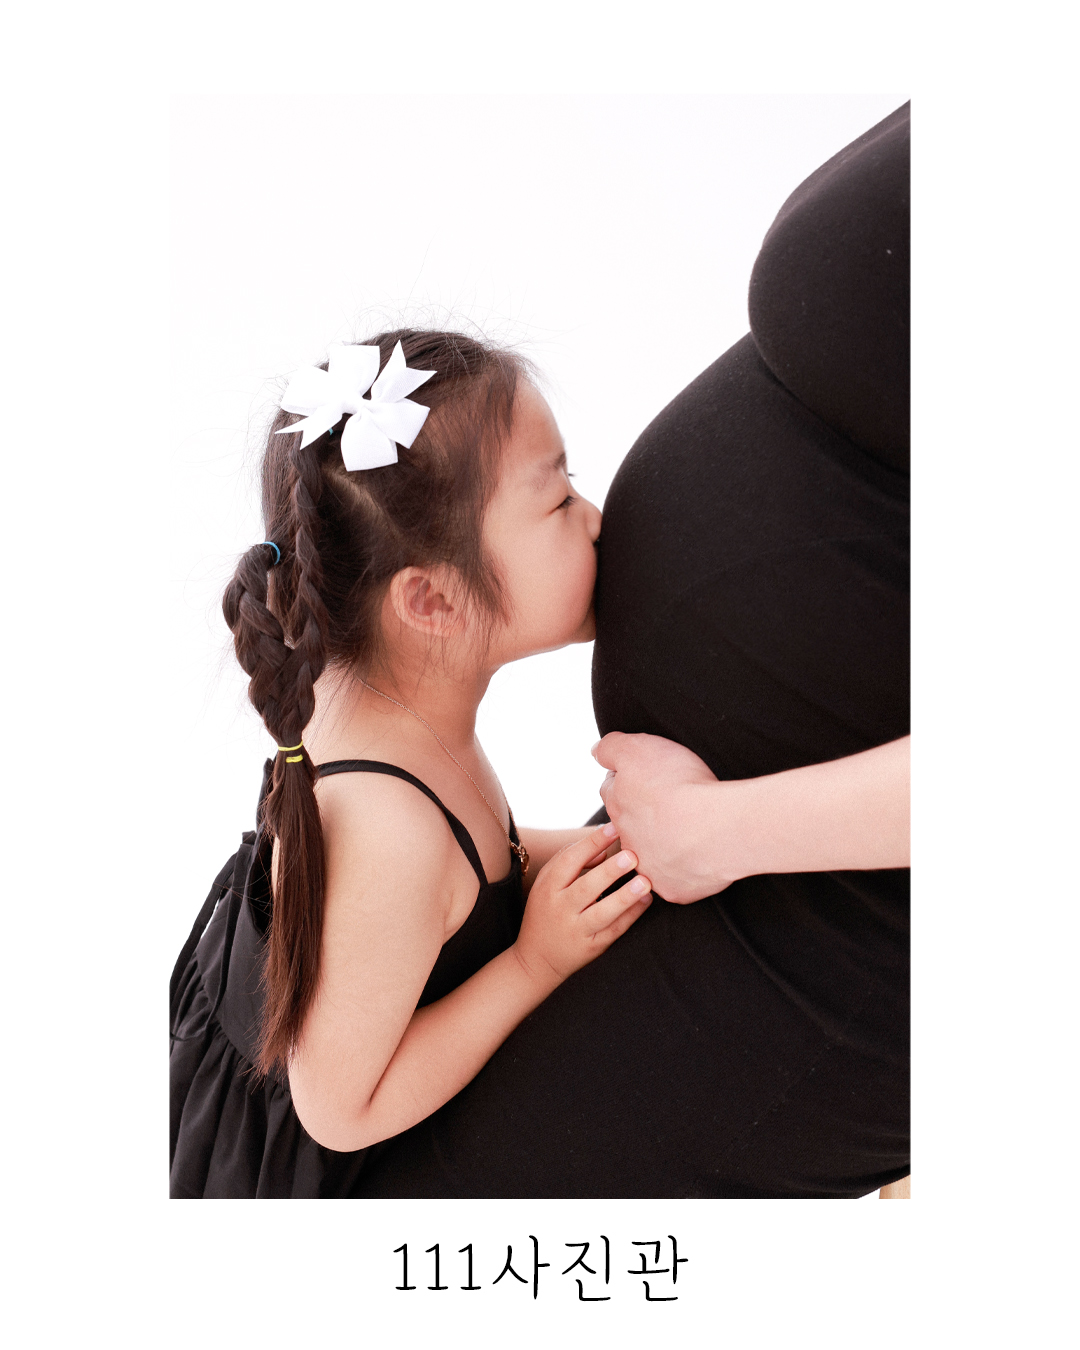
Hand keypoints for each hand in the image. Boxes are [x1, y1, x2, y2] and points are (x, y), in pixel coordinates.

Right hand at [513, 823, 652, 986]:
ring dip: (624, 897)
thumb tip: (604, 849)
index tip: (614, 827)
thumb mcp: (547, 884)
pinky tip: (646, 901)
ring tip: (644, 882)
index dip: (592, 843)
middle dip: (610, 871)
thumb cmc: (546, 911)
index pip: (570, 861)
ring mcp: (576, 930)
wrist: (536, 959)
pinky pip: (614, 930)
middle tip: (632, 855)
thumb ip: (571, 862)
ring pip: (602, 913)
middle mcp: (561, 909)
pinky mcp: (592, 947)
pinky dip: (631, 916)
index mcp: (548, 887)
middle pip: (586, 888)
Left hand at [594, 732, 735, 903]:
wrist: (720, 827)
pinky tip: (699, 857)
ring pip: (652, 856)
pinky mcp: (673, 890)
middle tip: (671, 805)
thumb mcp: (637, 749)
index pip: (612, 790)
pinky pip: (676, 881)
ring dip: (664, 845)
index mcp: (617, 807)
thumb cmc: (681, 785)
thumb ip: (611, 747)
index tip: (649, 778)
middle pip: (631, 825)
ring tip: (688, 833)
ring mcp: (649, 869)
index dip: (630, 780)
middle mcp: (627, 842)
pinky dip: (685, 870)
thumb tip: (597, 752)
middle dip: (645, 816)